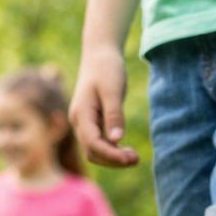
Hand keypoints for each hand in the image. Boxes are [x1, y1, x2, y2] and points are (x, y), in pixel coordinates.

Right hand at [70, 46, 139, 168]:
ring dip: (113, 157)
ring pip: (95, 151)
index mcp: (81, 114)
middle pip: (92, 152)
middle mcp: (78, 122)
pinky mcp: (92, 124)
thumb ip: (114, 115)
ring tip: (134, 157)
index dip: (111, 155)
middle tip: (136, 159)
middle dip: (113, 159)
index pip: (93, 143)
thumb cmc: (106, 69)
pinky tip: (127, 150)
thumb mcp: (113, 90)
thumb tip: (116, 140)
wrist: (99, 55)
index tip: (130, 159)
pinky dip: (113, 150)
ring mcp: (83, 124)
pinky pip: (99, 144)